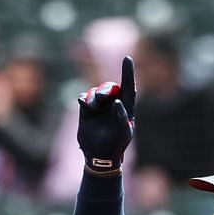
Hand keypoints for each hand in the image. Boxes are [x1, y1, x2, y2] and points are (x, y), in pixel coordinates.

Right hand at [77, 55, 134, 173]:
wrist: (99, 155)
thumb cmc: (116, 145)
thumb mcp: (123, 133)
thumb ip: (122, 117)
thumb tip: (117, 101)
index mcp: (126, 107)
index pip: (129, 86)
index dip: (128, 72)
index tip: (127, 58)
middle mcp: (113, 103)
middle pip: (110, 88)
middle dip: (105, 90)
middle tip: (102, 97)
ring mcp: (100, 106)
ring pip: (95, 92)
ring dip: (94, 97)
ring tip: (91, 106)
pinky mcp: (87, 109)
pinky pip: (84, 97)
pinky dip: (84, 98)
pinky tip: (85, 104)